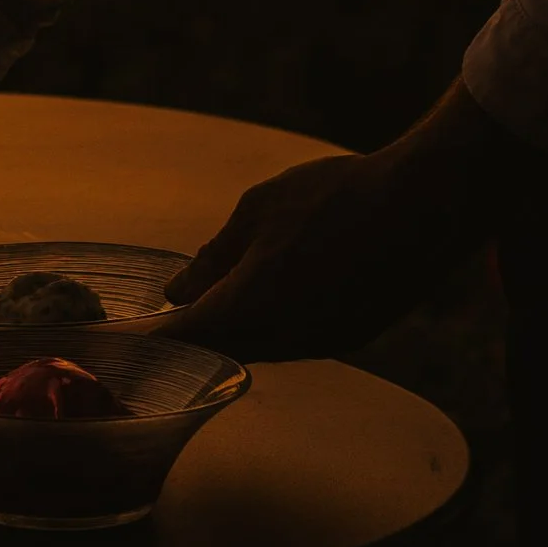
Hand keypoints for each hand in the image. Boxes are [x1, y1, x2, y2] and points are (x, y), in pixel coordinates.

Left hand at [158, 83, 529, 360]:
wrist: (424, 206)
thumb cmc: (335, 196)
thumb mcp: (259, 209)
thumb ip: (214, 258)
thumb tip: (178, 292)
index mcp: (251, 305)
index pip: (183, 337)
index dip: (150, 339)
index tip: (123, 340)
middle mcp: (284, 338)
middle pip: (220, 350)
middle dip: (195, 332)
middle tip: (173, 309)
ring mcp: (321, 343)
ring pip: (260, 347)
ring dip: (236, 327)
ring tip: (224, 290)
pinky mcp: (351, 338)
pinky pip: (296, 340)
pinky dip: (276, 323)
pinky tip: (280, 287)